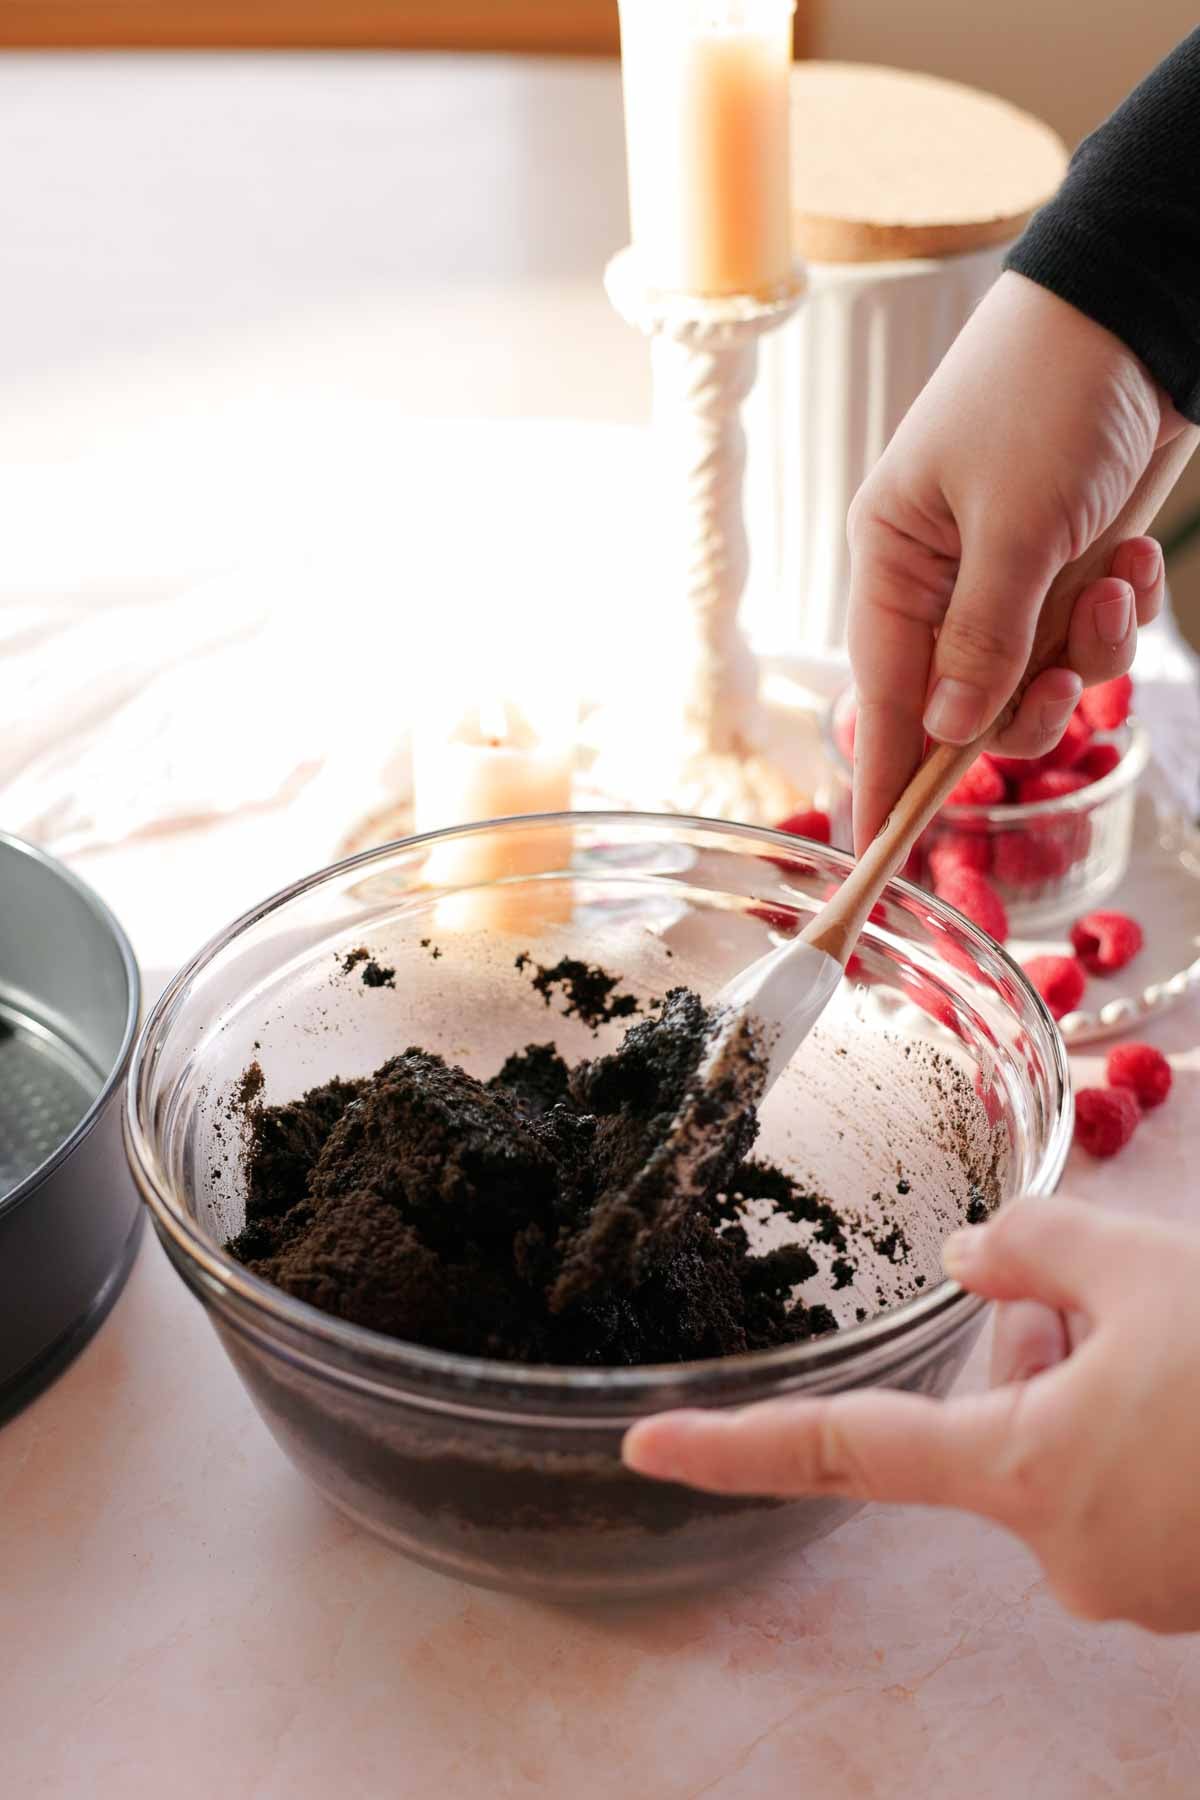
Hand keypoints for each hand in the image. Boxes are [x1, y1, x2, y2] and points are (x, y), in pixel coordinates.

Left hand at [624, 1198, 1199, 1632]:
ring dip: (1097, 1376)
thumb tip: (969, 1260)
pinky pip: (1124, 1488)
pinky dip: (1144, 1425)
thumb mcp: (1140, 1266)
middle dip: (1032, 1346)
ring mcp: (1131, 1582)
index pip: (842, 1451)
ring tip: (1180, 1335)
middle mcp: (1061, 1550)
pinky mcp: (1188, 1590)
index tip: (640, 1448)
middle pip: (991, 1423)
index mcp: (1023, 1472)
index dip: (733, 1446)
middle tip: (1114, 1291)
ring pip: (1066, 1449)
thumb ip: (1030, 1249)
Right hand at [848, 270, 1178, 850]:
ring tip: (1111, 586)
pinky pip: (1083, 637)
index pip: (879, 700)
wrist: (1136, 310)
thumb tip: (951, 735)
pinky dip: (1114, 616)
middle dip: (1021, 713)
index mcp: (891, 563)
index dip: (883, 783)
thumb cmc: (1047, 396)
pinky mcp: (1064, 569)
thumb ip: (982, 638)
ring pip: (1033, 680)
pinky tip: (1130, 560)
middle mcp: (937, 581)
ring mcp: (1005, 578)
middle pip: (961, 709)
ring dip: (1085, 656)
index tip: (882, 861)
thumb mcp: (1012, 522)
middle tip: (1062, 684)